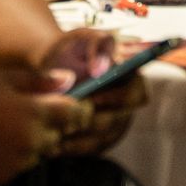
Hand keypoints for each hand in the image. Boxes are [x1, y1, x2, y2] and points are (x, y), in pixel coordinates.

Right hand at [0, 69, 91, 185]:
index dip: (79, 107)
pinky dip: (16, 155)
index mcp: (37, 115)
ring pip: (41, 152)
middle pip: (61, 135)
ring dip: (35, 141)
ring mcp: (18, 164)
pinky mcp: (2, 178)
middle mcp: (34, 143)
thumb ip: (38, 81)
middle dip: (55, 124)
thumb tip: (69, 80)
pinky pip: (20, 165)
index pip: (78, 114)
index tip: (70, 101)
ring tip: (8, 126)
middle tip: (31, 111)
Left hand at [35, 28, 146, 155]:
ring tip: (55, 132)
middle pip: (119, 121)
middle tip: (67, 119)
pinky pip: (89, 149)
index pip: (138, 93)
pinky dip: (72, 148)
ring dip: (79, 138)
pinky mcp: (98, 139)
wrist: (47, 65)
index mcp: (130, 78)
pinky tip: (53, 143)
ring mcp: (113, 123)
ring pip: (103, 139)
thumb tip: (101, 69)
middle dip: (92, 121)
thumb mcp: (85, 36)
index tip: (92, 97)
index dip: (118, 98)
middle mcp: (125, 104)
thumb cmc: (70, 49)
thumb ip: (98, 44)